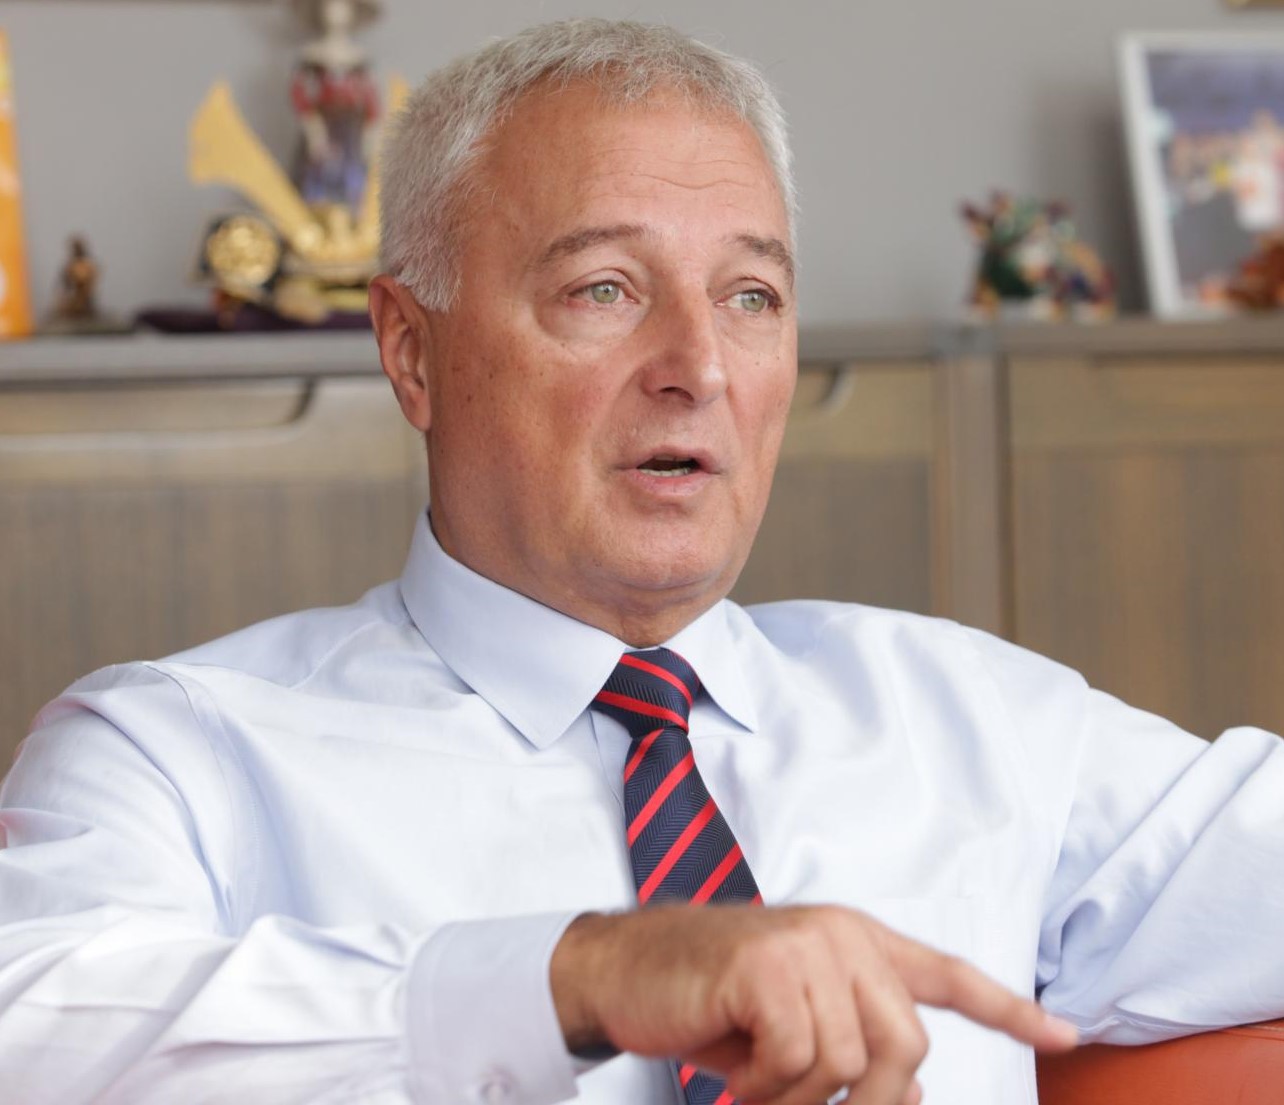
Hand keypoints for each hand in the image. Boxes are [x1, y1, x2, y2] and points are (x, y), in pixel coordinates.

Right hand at [550, 903, 1076, 1104]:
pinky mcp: (768, 964)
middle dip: (870, 1101)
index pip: (946, 974)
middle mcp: (841, 934)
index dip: (1010, 1008)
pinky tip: (731, 1072)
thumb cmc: (706, 996)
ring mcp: (806, 942)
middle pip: (907, 1043)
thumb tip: (917, 1093)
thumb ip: (855, 1044)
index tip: (1065, 1034)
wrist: (624, 967)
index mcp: (854, 940)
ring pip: (850, 1062)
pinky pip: (800, 1059)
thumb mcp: (790, 1023)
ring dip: (795, 1097)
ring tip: (751, 1083)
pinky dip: (764, 1087)